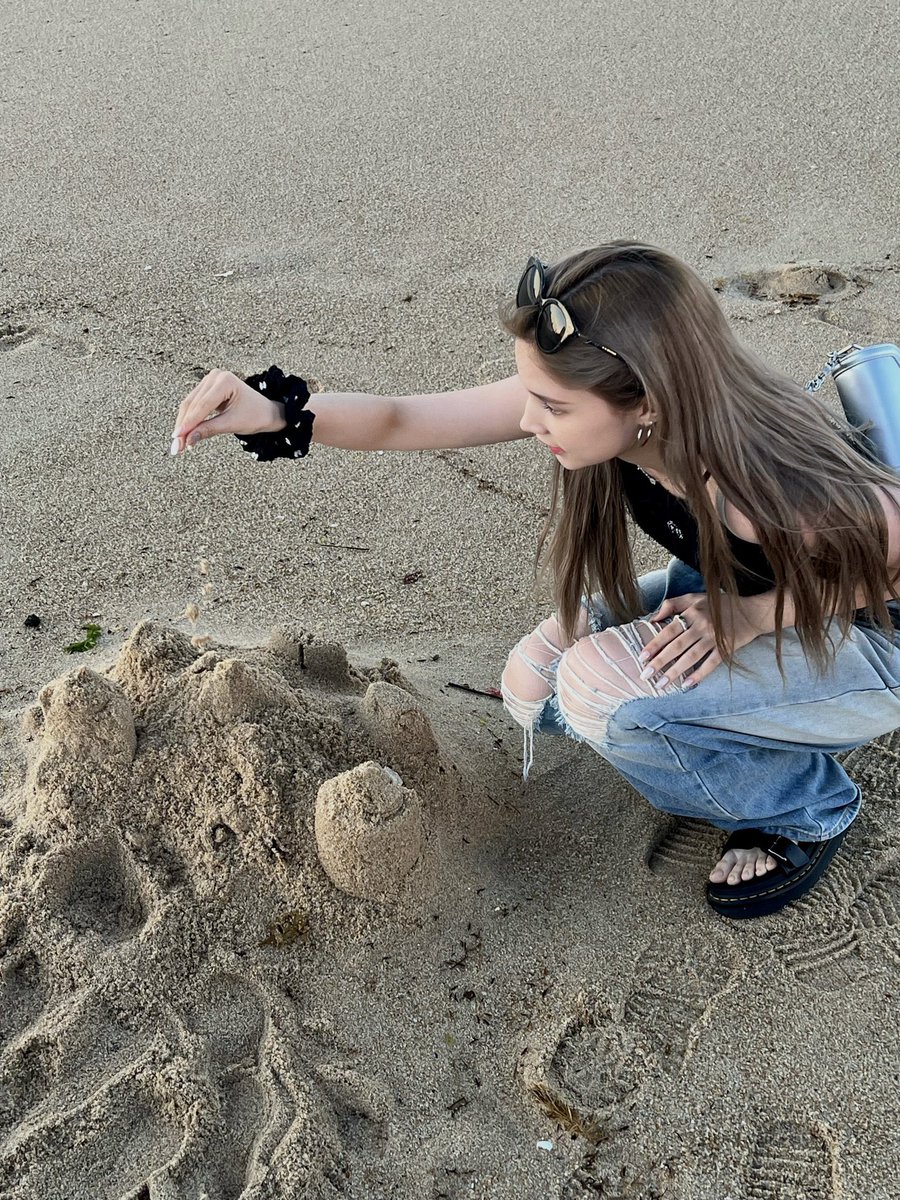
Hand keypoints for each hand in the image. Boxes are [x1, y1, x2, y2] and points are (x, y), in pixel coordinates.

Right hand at [170, 369, 286, 454]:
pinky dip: (189, 419)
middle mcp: (215, 376)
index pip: (202, 405)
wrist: (266, 412)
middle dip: (184, 426)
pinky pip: (193, 404)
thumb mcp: (232, 424)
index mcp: (225, 381)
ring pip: (189, 405)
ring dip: (183, 424)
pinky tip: (184, 433)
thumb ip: (209, 430)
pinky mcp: (207, 388)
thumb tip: (189, 440)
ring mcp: (210, 381)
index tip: (178, 437)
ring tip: (179, 443)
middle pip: (192, 404)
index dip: (189, 423)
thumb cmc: (256, 415)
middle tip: (177, 446)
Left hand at [638, 593, 761, 688]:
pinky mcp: (726, 648)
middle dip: (659, 662)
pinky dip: (698, 675)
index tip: (641, 657)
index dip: (654, 644)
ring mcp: (714, 638)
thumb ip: (673, 604)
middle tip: (645, 675)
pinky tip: (686, 685)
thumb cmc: (719, 604)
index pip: (668, 631)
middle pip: (677, 647)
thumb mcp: (695, 597)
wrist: (751, 612)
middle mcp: (702, 625)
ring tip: (661, 684)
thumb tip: (653, 618)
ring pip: (691, 658)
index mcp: (692, 612)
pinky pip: (710, 664)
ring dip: (675, 672)